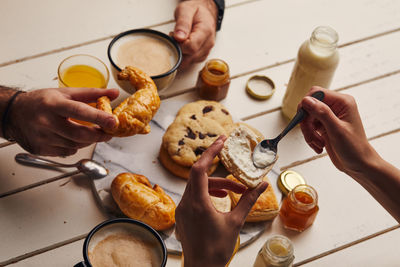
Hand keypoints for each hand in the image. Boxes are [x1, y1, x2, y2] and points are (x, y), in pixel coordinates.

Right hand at [7, 87, 118, 155]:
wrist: (13, 113)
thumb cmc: (42, 101)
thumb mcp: (65, 92)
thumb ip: (92, 93)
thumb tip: (114, 94)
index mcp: (54, 104)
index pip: (79, 111)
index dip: (98, 117)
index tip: (113, 122)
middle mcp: (46, 121)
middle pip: (80, 134)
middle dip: (99, 135)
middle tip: (107, 132)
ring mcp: (42, 137)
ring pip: (75, 145)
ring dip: (88, 141)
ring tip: (89, 133)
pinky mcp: (40, 149)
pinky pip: (66, 152)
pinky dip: (75, 146)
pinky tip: (72, 138)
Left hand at [173, 0, 217, 67]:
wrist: (205, 12)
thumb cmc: (196, 11)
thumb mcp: (186, 10)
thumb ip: (182, 23)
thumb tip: (179, 37)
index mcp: (205, 31)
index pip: (191, 48)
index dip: (179, 45)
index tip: (174, 36)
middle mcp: (208, 43)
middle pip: (190, 57)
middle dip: (178, 50)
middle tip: (175, 38)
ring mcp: (206, 51)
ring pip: (189, 62)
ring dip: (180, 54)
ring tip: (179, 40)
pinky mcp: (202, 55)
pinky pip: (190, 62)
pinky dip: (184, 56)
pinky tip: (183, 45)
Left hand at [175, 135, 267, 266]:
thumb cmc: (217, 248)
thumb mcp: (235, 222)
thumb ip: (248, 200)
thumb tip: (262, 184)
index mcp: (197, 203)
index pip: (199, 168)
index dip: (210, 152)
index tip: (222, 141)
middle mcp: (186, 203)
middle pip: (199, 175)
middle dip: (218, 169)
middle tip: (230, 158)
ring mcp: (182, 209)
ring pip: (198, 186)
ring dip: (216, 184)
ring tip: (236, 190)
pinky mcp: (183, 215)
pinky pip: (194, 196)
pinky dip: (208, 193)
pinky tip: (222, 199)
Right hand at [299, 86, 376, 175]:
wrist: (358, 164)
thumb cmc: (354, 148)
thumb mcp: (337, 130)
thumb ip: (322, 113)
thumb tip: (306, 100)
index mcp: (343, 102)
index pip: (317, 93)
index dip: (307, 104)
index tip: (302, 118)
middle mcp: (336, 107)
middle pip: (309, 106)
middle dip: (307, 123)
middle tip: (310, 136)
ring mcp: (329, 116)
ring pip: (307, 118)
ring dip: (308, 132)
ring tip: (317, 143)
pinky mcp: (324, 126)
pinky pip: (309, 127)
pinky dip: (310, 137)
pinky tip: (319, 145)